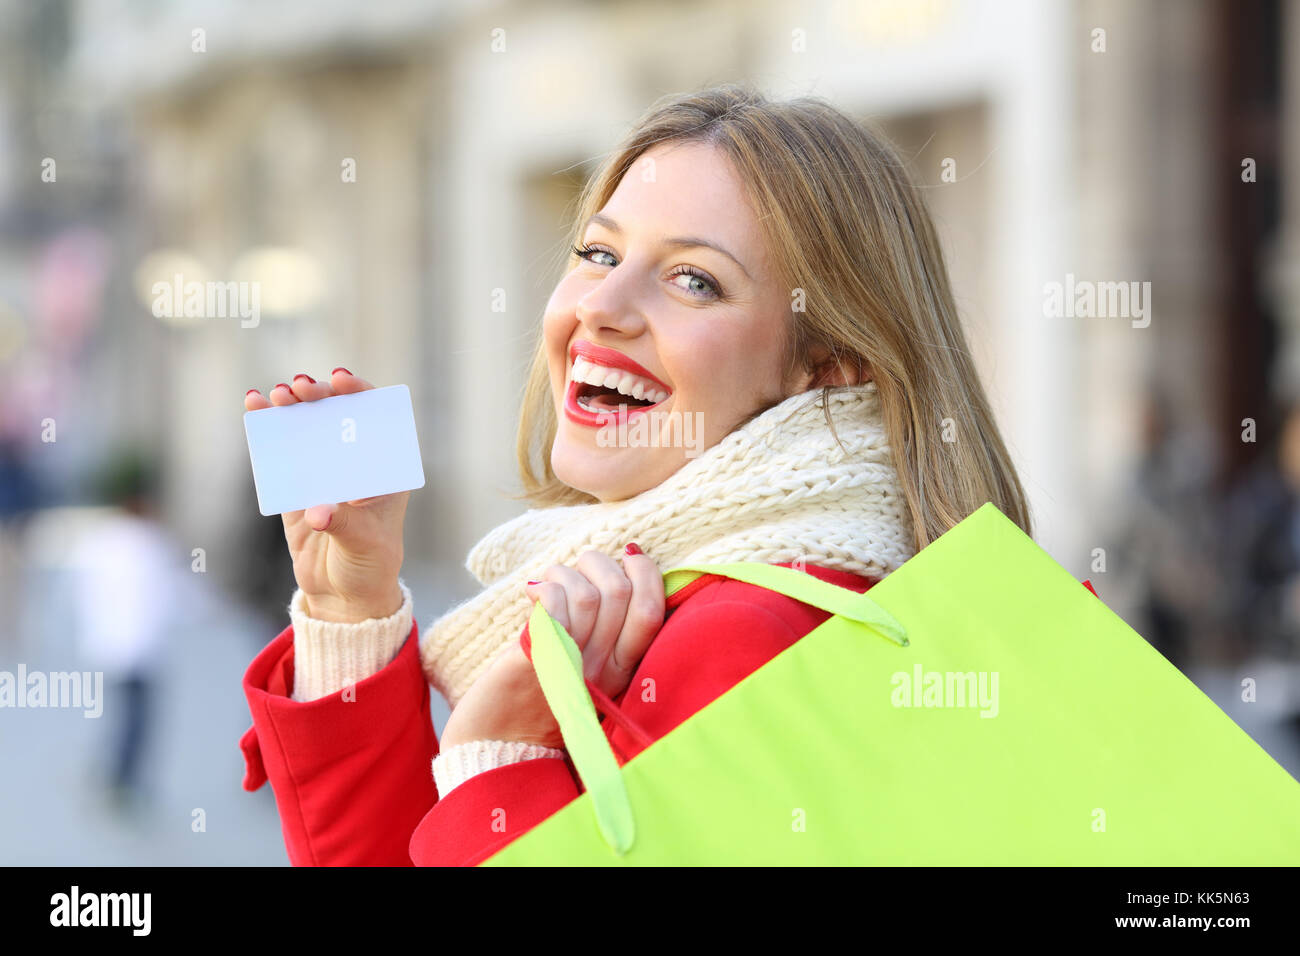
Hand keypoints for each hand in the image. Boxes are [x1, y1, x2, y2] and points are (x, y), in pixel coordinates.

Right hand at [244, 369, 407, 622]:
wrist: (343, 596)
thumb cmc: (369, 566)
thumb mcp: (363, 543)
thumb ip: (342, 523)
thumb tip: (318, 512)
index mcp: (384, 468)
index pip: (376, 418)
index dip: (359, 393)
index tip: (339, 381)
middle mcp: (356, 462)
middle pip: (338, 416)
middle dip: (318, 396)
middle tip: (298, 388)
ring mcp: (325, 471)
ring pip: (308, 428)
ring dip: (292, 407)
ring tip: (274, 395)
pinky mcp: (297, 485)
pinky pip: (282, 452)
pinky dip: (268, 429)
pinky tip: (255, 408)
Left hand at [439, 546, 664, 750]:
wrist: (498, 744)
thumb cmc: (540, 695)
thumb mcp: (588, 667)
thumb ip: (607, 629)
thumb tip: (622, 566)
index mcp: (623, 670)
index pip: (652, 610)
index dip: (646, 572)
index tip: (629, 554)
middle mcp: (602, 669)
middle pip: (618, 592)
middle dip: (598, 563)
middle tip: (576, 572)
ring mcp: (571, 664)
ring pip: (586, 593)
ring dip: (564, 573)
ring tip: (547, 583)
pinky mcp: (536, 660)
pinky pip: (554, 604)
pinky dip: (545, 588)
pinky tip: (532, 595)